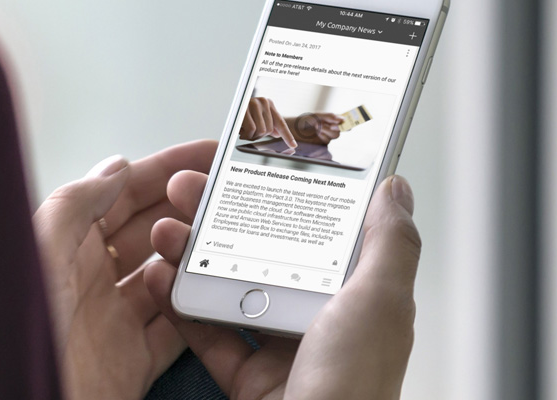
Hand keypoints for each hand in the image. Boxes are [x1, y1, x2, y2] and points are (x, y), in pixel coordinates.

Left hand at [34, 140, 217, 398]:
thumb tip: (116, 167)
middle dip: (188, 209)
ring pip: (168, 278)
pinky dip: (197, 312)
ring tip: (228, 237)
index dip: (164, 171)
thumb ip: (76, 204)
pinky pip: (176, 331)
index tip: (205, 154)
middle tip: (228, 193)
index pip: (121, 195)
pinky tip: (213, 292)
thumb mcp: (38, 250)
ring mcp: (113, 320)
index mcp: (64, 246)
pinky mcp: (132, 363)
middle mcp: (89, 280)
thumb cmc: (12, 332)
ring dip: (197, 258)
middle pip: (151, 232)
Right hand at [143, 172, 420, 398]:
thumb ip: (388, 243)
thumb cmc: (355, 389)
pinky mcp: (246, 377)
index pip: (321, 230)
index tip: (252, 165)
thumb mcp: (380, 303)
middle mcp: (322, 322)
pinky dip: (180, 305)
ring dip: (193, 254)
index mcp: (360, 298)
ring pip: (230, 288)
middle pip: (265, 253)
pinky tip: (161, 278)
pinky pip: (207, 333)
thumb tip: (394, 188)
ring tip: (168, 229)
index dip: (285, 194)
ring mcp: (281, 350)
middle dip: (223, 217)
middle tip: (191, 189)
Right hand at [238, 97, 297, 148]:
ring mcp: (254, 104)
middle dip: (258, 135)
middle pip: (269, 130)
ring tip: (244, 131)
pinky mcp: (245, 109)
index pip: (280, 123)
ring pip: (261, 131)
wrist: (223, 104)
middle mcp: (263, 102)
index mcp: (268, 103)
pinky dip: (245, 134)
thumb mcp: (255, 116)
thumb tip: (277, 134)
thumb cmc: (239, 113)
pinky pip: (251, 129)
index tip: (294, 146)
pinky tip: (240, 131)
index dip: (287, 136)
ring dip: (251, 135)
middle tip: (248, 133)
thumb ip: (267, 123)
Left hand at [292, 112, 342, 143]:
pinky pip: (327, 140)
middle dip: (336, 127)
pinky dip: (323, 135)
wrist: (292, 128)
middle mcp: (330, 127)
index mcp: (331, 119)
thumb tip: (342, 119)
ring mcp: (327, 135)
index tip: (346, 121)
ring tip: (318, 126)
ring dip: (328, 130)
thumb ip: (329, 117)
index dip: (348, 121)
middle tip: (328, 124)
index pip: (343, 120)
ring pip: (335, 135)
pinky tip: (317, 132)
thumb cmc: (304, 120)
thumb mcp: (317, 116)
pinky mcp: (322, 142)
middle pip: (341, 129)